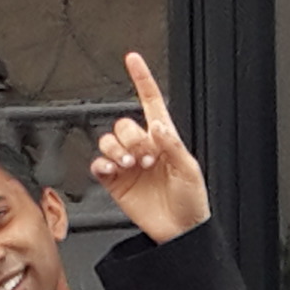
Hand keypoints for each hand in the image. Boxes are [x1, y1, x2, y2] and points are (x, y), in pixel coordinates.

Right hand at [88, 50, 211, 241]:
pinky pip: (98, 165)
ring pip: (109, 141)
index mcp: (165, 140)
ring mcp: (127, 164)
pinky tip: (112, 170)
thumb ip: (173, 146)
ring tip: (131, 166)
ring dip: (117, 149)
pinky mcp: (114, 182)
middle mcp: (144, 148)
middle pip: (125, 125)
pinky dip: (102, 164)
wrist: (180, 231)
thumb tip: (157, 127)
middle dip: (133, 138)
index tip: (133, 59)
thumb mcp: (190, 170)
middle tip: (147, 158)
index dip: (142, 79)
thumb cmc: (191, 201)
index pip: (151, 102)